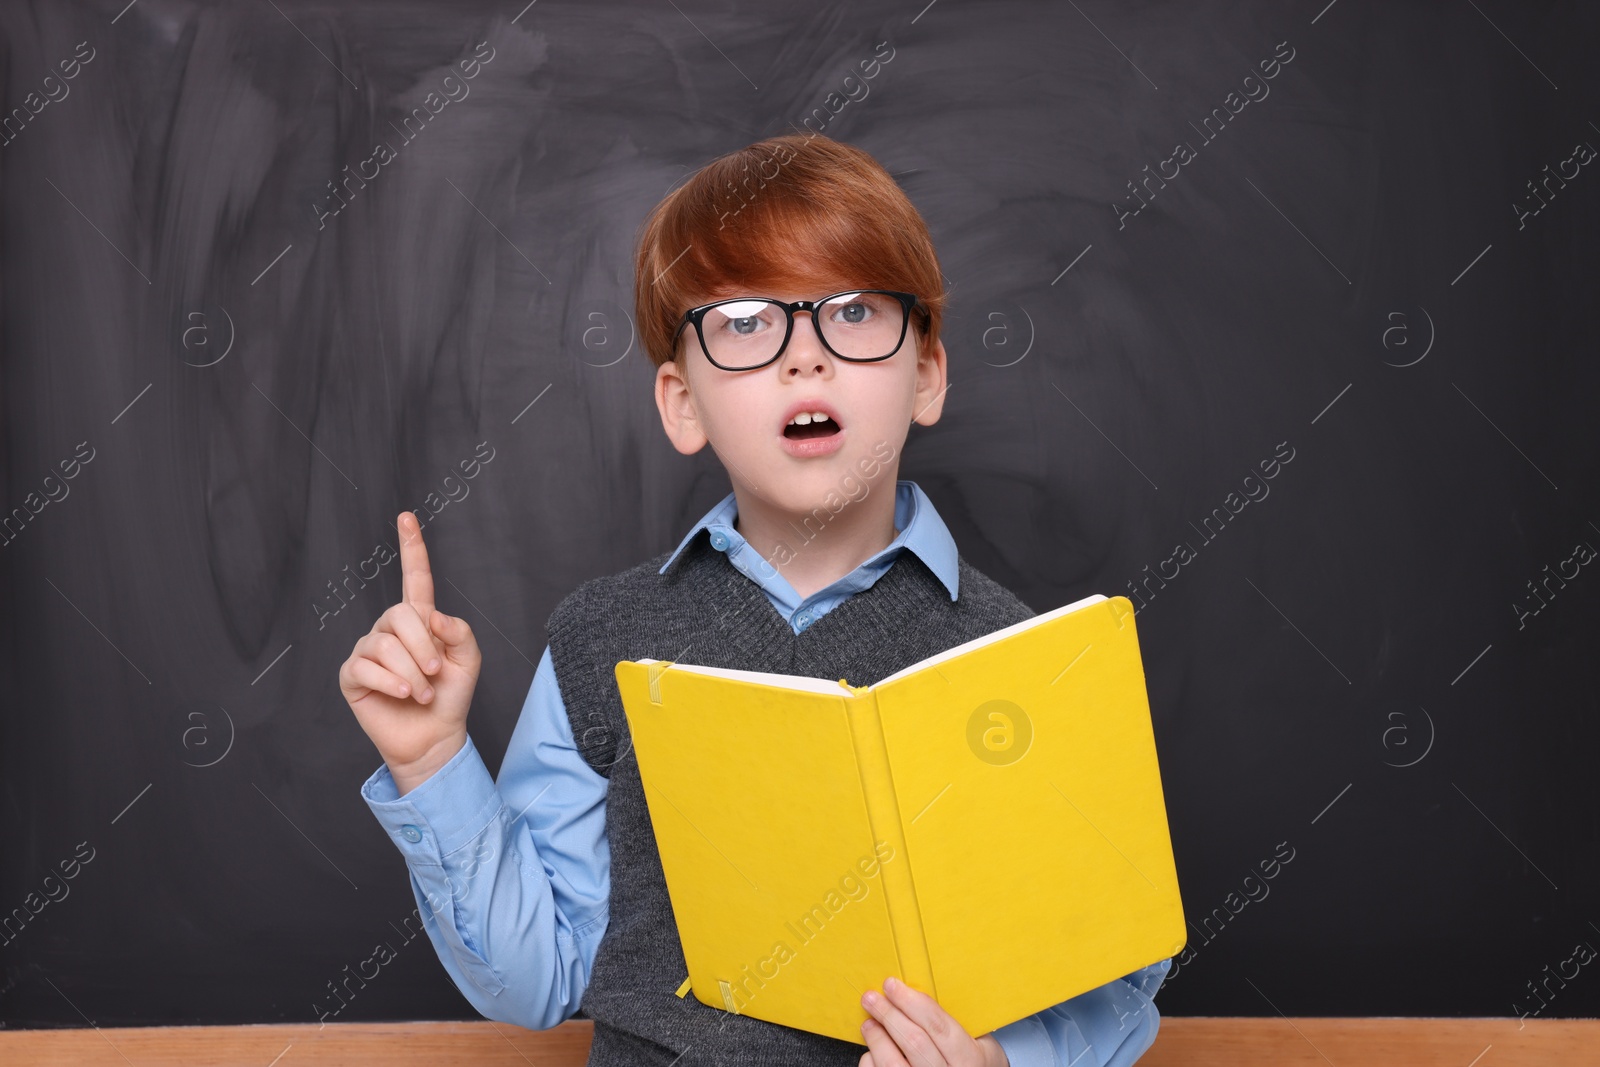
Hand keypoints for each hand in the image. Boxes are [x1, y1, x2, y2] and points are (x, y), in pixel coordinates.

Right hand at [340, 512, 481, 793]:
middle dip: (423, 647)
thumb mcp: (468, 661)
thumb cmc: (450, 697)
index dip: (411, 548)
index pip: (414, 578)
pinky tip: (403, 695)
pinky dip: (391, 682)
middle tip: (435, 673)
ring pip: (385, 644)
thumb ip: (458, 631)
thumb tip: (430, 615)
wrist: (433, 736)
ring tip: (421, 692)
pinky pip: (366, 667)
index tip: (407, 517)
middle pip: (401, 615)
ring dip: (412, 673)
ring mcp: (369, 650)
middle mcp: (391, 629)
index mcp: (420, 620)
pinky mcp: (353, 674)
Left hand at [858, 977, 1008, 1066]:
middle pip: (913, 1041)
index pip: (937, 1025)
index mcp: (968, 1058)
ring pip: (892, 1063)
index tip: (891, 985)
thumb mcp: (980, 1042)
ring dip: (877, 1037)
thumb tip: (913, 993)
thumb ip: (954, 1021)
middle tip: (871, 998)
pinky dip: (872, 1060)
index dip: (910, 1002)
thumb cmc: (973, 1062)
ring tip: (869, 1022)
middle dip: (888, 1014)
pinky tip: (873, 1050)